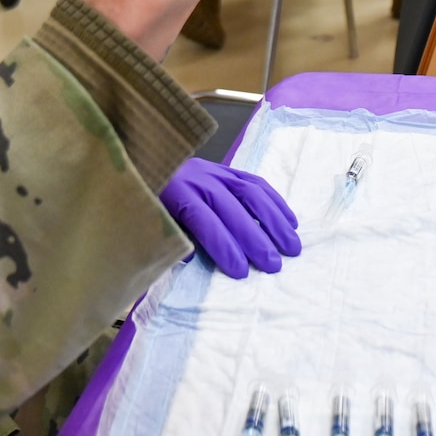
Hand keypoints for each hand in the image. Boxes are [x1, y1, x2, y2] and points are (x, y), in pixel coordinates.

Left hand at [159, 158, 301, 276]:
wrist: (143, 163)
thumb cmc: (148, 202)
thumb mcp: (152, 223)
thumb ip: (172, 241)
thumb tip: (192, 259)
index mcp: (177, 194)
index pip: (206, 222)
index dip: (225, 247)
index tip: (241, 272)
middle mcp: (200, 179)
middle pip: (234, 208)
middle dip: (256, 239)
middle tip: (274, 265)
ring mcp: (216, 171)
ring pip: (251, 193)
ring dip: (275, 221)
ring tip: (292, 246)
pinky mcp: (227, 169)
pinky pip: (257, 183)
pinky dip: (276, 203)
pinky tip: (289, 221)